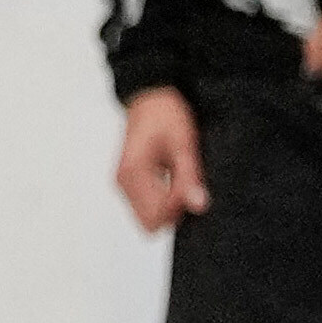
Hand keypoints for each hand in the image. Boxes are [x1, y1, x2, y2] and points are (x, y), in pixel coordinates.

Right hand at [113, 85, 208, 231]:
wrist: (151, 99)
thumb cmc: (166, 115)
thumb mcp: (184, 144)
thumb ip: (189, 177)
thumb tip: (198, 205)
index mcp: (132, 172)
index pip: (156, 215)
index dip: (180, 208)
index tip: (193, 190)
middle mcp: (123, 181)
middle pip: (150, 223)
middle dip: (174, 212)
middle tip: (190, 187)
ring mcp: (124, 184)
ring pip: (149, 218)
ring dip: (170, 208)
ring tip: (183, 181)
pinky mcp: (130, 184)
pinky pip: (148, 207)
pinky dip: (165, 202)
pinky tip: (177, 182)